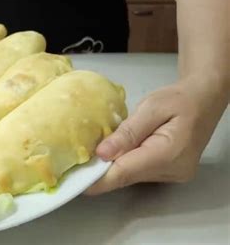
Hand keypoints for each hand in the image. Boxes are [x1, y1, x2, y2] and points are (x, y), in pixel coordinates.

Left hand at [85, 77, 227, 194]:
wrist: (204, 100)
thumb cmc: (179, 99)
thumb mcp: (152, 107)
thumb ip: (128, 132)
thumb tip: (102, 153)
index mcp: (168, 154)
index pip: (125, 173)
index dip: (97, 178)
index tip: (75, 179)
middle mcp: (171, 171)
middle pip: (125, 176)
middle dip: (102, 169)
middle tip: (79, 157)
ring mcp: (171, 175)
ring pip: (130, 176)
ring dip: (114, 164)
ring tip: (100, 146)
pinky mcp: (168, 174)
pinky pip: (138, 172)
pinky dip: (125, 162)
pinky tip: (118, 149)